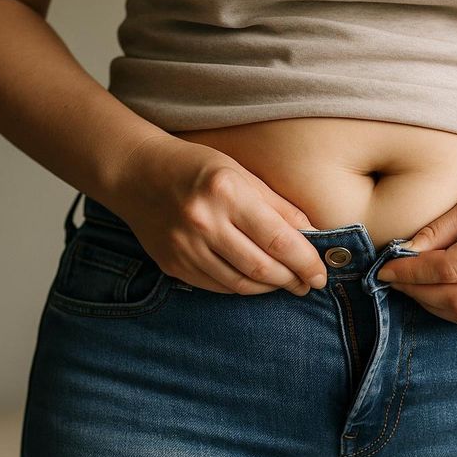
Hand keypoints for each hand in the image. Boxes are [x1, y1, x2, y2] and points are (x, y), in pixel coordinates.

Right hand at [104, 135, 328, 295]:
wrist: (136, 173)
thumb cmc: (196, 168)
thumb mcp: (241, 173)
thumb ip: (279, 207)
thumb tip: (314, 237)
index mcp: (226, 192)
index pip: (278, 239)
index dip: (306, 262)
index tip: (321, 274)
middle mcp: (203, 222)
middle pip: (262, 268)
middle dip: (292, 280)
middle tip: (308, 283)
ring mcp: (184, 247)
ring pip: (240, 285)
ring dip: (270, 288)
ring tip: (285, 282)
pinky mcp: (173, 265)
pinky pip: (218, 287)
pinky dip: (243, 287)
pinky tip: (255, 280)